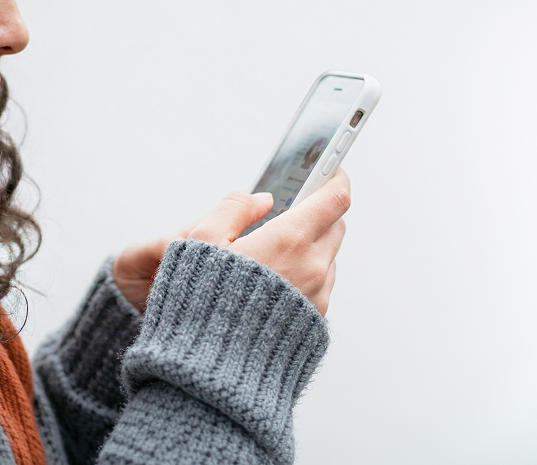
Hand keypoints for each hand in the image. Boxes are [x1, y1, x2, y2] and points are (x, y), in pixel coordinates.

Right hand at [113, 169, 350, 315]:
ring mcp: (318, 296)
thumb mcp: (200, 240)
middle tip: (289, 214)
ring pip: (328, 257)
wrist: (214, 368)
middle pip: (336, 225)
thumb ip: (233, 208)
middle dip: (318, 213)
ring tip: (271, 258)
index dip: (335, 176)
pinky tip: (273, 287)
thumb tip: (260, 199)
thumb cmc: (203, 302)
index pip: (335, 196)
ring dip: (310, 248)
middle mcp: (314, 267)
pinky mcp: (315, 322)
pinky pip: (320, 287)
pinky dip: (305, 278)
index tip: (330, 169)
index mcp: (290, 239)